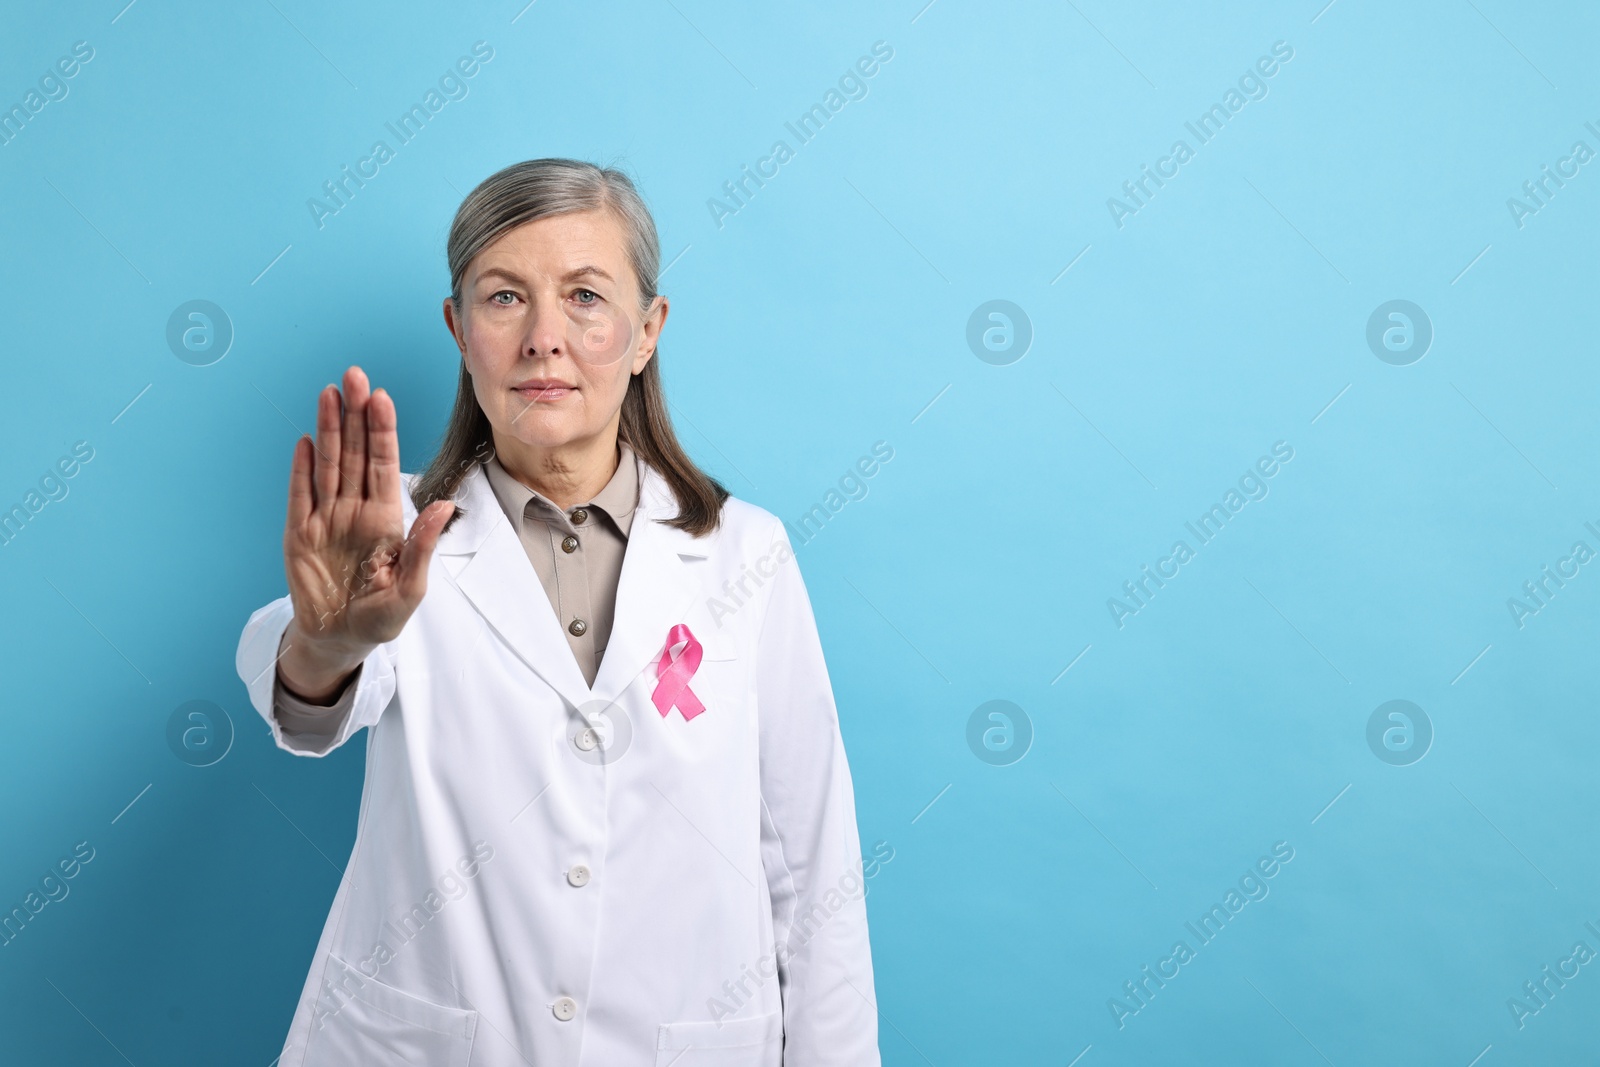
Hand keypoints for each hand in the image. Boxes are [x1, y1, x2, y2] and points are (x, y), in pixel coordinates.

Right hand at [277, 366, 454, 699]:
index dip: (383, 431)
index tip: (381, 398)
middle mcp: (356, 509)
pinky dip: (302, 468)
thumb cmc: (381, 616)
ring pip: (329, 464)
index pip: (385, 464)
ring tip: (329, 394)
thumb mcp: (410, 587)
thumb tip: (444, 506)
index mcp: (386, 517)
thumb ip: (423, 545)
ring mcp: (326, 518)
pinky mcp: (299, 533)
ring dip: (329, 429)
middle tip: (354, 376)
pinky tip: (307, 440)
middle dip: (355, 415)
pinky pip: (300, 494)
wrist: (341, 639)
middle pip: (356, 453)